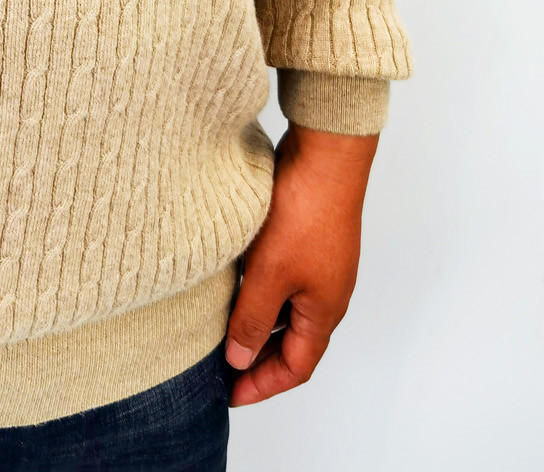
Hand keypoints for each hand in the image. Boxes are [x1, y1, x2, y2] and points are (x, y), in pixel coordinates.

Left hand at [225, 121, 378, 405]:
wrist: (325, 155)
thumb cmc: (304, 214)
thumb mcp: (269, 275)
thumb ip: (252, 319)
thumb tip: (239, 359)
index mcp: (323, 311)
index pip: (297, 367)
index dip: (263, 385)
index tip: (231, 394)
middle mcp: (327, 293)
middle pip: (294, 342)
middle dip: (259, 359)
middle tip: (222, 367)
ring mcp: (320, 264)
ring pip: (288, 309)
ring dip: (259, 322)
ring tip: (222, 327)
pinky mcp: (309, 238)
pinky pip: (285, 280)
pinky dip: (262, 292)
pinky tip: (235, 282)